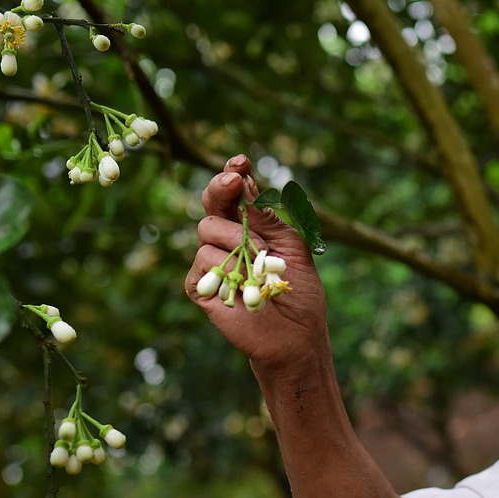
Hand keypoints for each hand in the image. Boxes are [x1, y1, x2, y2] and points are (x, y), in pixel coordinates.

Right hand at [186, 154, 328, 369]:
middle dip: (220, 188)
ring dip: (238, 240)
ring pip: (207, 228)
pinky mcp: (201, 286)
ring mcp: (211, 262)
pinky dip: (225, 266)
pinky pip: (203, 260)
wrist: (295, 335)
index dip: (233, 174)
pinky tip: (243, 282)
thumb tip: (244, 183)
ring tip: (261, 263)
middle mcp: (226, 240)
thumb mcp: (290, 246)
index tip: (240, 162)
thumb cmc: (297, 291)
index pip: (234, 194)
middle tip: (232, 181)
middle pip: (212, 202)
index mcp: (249, 227)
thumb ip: (266, 217)